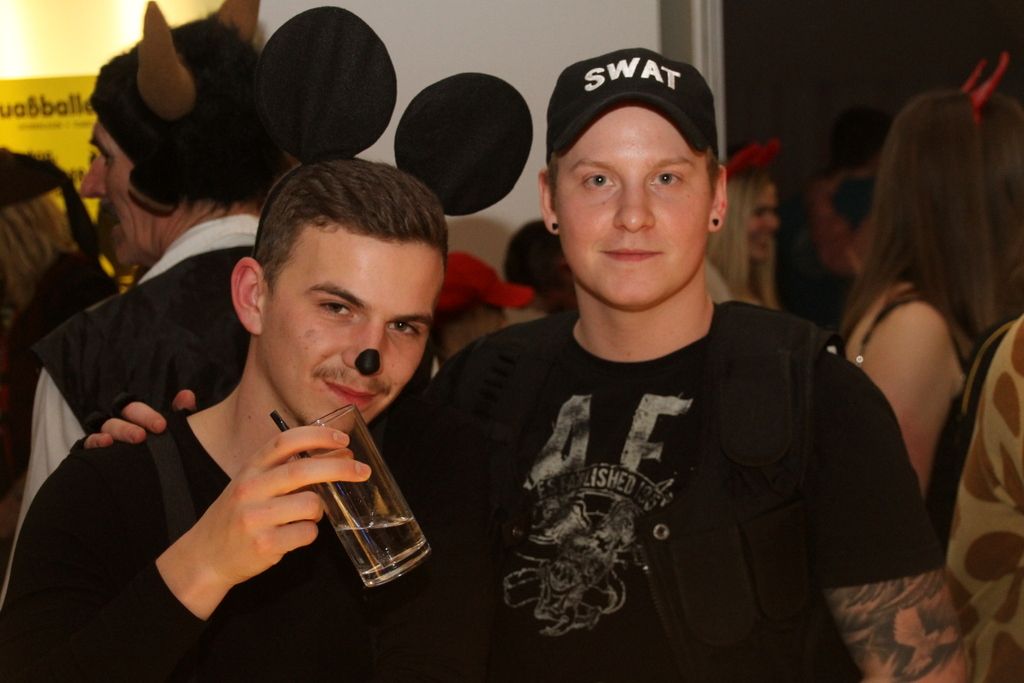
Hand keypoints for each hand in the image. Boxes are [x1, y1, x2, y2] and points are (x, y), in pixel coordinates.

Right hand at [84, 390, 197, 447]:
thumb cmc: (162, 452)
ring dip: (114, 433)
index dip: (146, 415)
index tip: (161, 426)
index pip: (134, 409)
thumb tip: (187, 395)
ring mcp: (104, 439)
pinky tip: (105, 445)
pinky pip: (88, 444)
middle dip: (129, 426)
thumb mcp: (174, 433)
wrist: (150, 484)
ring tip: (117, 441)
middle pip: (118, 417)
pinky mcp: (92, 455)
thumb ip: (181, 414)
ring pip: (104, 428)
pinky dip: (94, 442)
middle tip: (141, 437)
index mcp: (135, 419)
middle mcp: (118, 426)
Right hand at [156, 425, 369, 618]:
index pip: (286, 440)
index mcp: (251, 468)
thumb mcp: (254, 484)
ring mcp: (256, 517)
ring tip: (307, 516)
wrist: (205, 556)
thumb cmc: (238, 515)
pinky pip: (307, 534)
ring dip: (319, 510)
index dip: (318, 436)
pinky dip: (309, 534)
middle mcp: (251, 488)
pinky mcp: (264, 544)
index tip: (343, 440)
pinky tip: (294, 535)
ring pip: (311, 504)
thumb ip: (287, 469)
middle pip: (303, 470)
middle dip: (340, 468)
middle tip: (363, 471)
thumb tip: (337, 456)